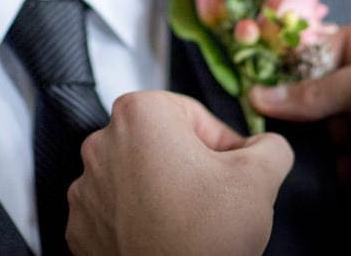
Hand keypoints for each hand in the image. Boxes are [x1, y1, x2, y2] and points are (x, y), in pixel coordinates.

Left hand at [66, 91, 293, 255]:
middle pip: (161, 142)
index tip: (231, 168)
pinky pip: (116, 211)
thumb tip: (266, 145)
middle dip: (190, 165)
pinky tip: (165, 237)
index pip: (193, 114)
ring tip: (190, 222)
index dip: (221, 142)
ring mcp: (85, 190)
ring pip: (138, 176)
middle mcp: (101, 146)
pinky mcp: (80, 228)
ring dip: (163, 191)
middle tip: (214, 197)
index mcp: (140, 115)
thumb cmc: (206, 237)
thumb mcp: (261, 176)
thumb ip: (270, 144)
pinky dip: (139, 220)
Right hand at [250, 15, 350, 173]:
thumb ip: (325, 86)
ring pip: (324, 127)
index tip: (254, 91)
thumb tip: (263, 95)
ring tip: (299, 151)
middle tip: (267, 125)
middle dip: (296, 110)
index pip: (318, 49)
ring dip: (311, 142)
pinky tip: (328, 172)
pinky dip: (331, 168)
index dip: (287, 70)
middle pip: (316, 90)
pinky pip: (340, 160)